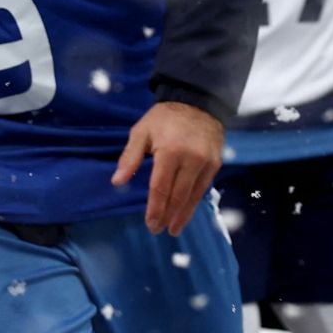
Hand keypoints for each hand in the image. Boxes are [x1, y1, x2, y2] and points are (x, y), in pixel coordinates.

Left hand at [112, 101, 224, 235]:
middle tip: (159, 230)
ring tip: (174, 229)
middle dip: (168, 215)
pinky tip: (187, 211)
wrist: (197, 102)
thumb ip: (130, 157)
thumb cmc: (164, 118)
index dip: (155, 208)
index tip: (150, 223)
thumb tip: (117, 182)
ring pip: (193, 196)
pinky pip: (204, 188)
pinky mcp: (215, 165)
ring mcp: (206, 163)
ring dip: (183, 215)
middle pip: (178, 195)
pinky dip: (194, 202)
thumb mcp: (141, 131)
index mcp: (169, 152)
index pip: (160, 188)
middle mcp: (191, 160)